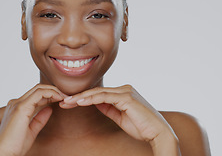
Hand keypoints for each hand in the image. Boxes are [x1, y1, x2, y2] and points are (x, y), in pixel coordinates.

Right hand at [0, 84, 66, 155]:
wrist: (5, 154)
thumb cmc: (15, 146)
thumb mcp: (31, 131)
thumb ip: (39, 119)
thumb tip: (49, 109)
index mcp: (17, 108)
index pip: (35, 95)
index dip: (50, 95)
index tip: (62, 100)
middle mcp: (15, 103)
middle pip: (37, 89)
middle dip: (54, 90)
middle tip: (66, 96)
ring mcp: (17, 104)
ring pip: (39, 89)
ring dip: (54, 90)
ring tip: (65, 96)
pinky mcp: (21, 108)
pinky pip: (38, 94)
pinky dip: (51, 93)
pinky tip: (59, 98)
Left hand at [60, 85, 178, 153]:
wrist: (158, 133)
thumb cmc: (142, 127)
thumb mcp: (120, 117)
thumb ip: (108, 108)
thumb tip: (95, 102)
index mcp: (123, 92)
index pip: (99, 93)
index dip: (83, 98)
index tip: (69, 103)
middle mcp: (124, 89)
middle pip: (96, 91)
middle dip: (78, 97)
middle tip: (63, 102)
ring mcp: (126, 91)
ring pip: (98, 92)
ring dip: (81, 98)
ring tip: (67, 103)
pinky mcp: (126, 97)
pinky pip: (104, 97)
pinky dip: (91, 99)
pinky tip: (79, 102)